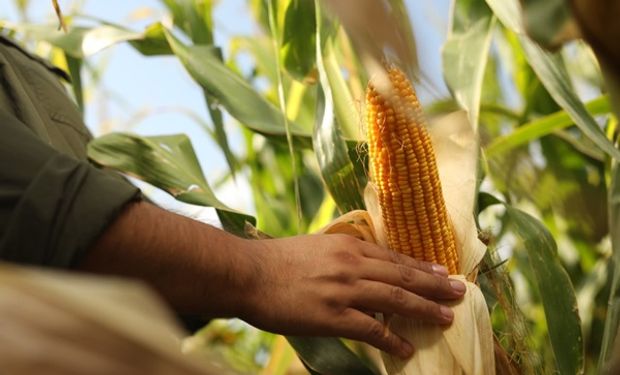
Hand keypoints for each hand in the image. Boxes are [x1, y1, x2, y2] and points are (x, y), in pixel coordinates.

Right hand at [239, 234, 465, 358]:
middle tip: (460, 291)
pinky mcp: (333, 316)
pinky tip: (406, 348)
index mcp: (348, 245)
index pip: (394, 257)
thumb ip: (342, 254)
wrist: (248, 273)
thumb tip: (362, 266)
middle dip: (434, 285)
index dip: (421, 267)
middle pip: (403, 276)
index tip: (443, 271)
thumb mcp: (316, 246)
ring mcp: (344, 290)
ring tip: (446, 317)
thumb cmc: (277, 260)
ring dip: (424, 309)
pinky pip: (371, 329)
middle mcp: (352, 264)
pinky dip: (391, 339)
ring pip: (395, 299)